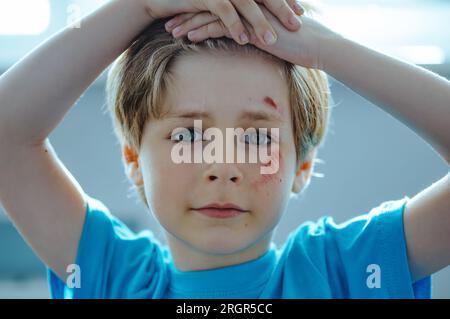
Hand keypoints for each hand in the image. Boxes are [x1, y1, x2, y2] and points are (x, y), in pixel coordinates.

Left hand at [164, 3, 340, 68]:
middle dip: (187, 14)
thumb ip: (257, 31)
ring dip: (189, 23)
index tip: (183, 17)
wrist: (318, 46)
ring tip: (171, 31)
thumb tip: (246, 39)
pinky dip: (203, 32)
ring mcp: (249, 13)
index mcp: (251, 4)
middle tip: (169, 22)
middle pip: (210, 6)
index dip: (199, 10)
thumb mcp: (274, 34)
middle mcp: (248, 4)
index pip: (219, 4)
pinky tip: (188, 38)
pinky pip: (222, 27)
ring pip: (211, 14)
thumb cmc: (299, 43)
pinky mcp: (251, 26)